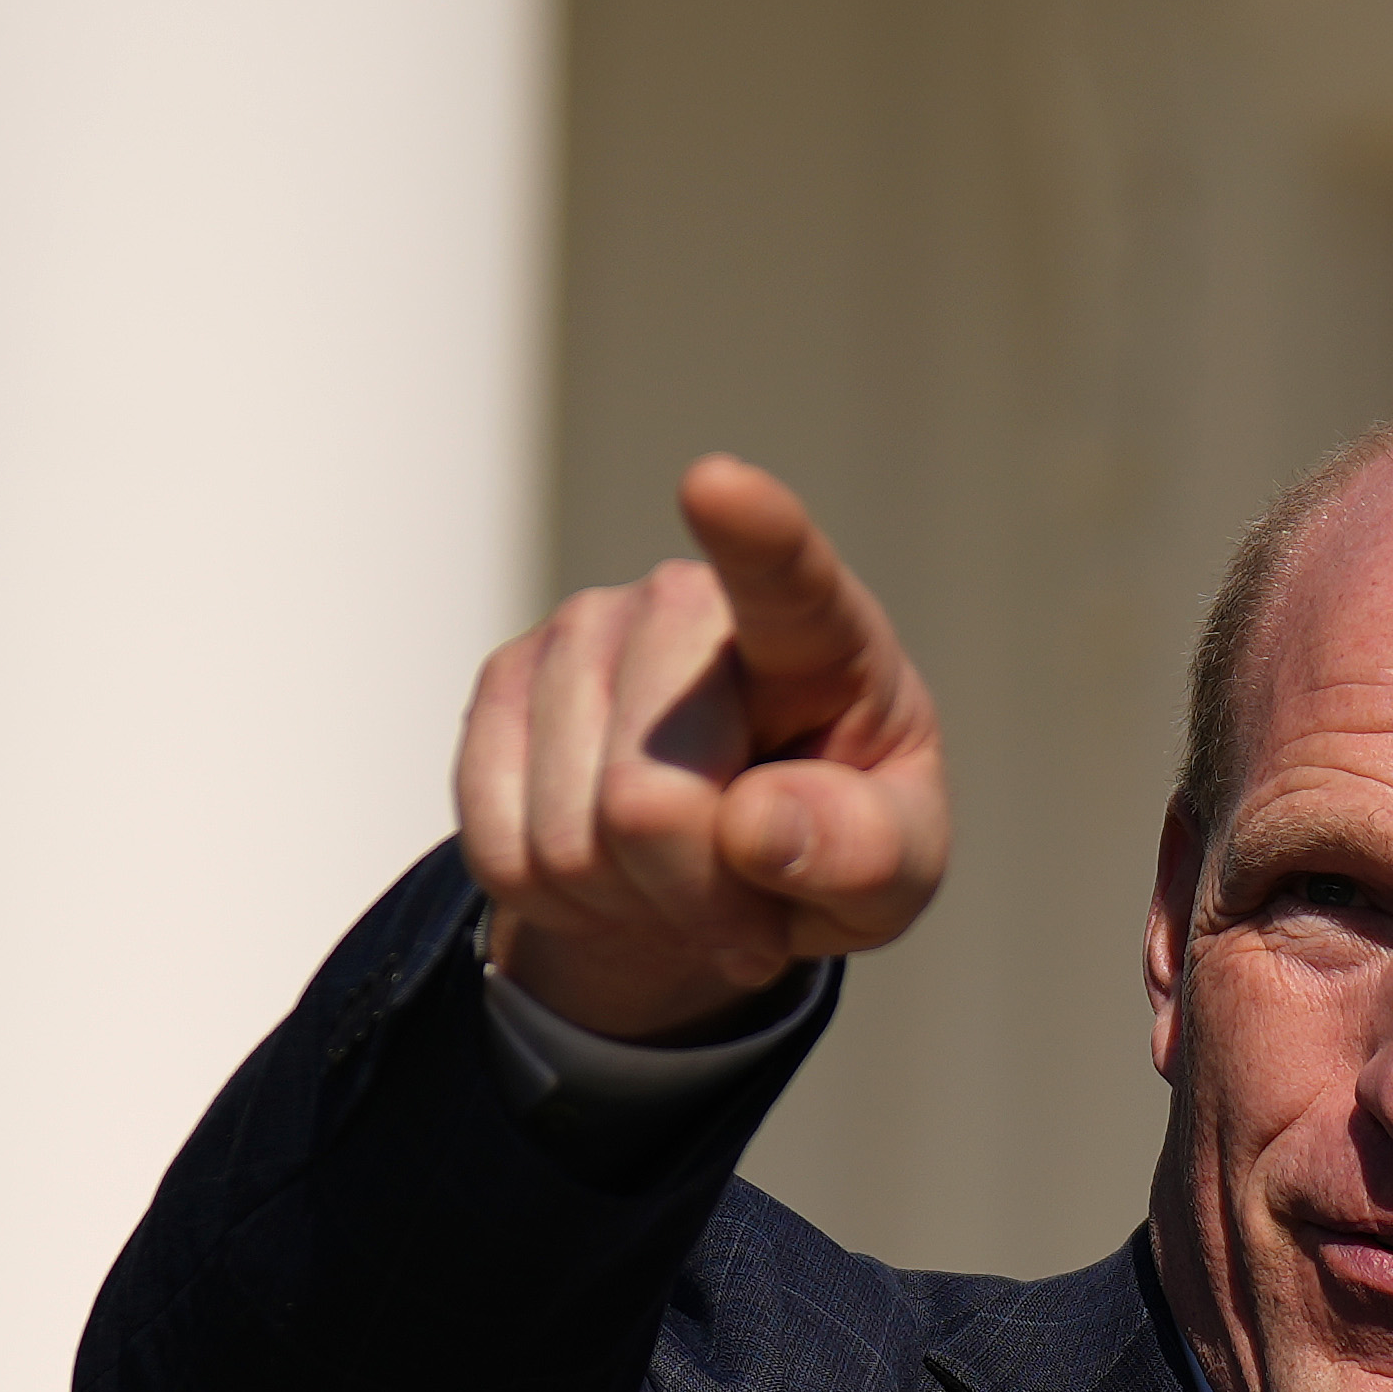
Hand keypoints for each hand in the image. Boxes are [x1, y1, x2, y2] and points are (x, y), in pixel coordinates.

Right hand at [455, 455, 950, 1039]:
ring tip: (681, 880)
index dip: (751, 532)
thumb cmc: (835, 846)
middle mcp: (684, 605)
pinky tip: (611, 874)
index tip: (715, 483)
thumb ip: (864, 855)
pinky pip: (500, 851)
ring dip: (629, 903)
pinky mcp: (500, 685)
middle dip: (692, 895)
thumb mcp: (892, 875)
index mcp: (816, 633)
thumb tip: (757, 826)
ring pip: (566, 842)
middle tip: (743, 908)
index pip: (783, 575)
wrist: (731, 861)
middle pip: (648, 800)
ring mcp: (580, 632)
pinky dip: (560, 904)